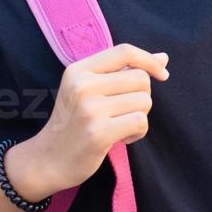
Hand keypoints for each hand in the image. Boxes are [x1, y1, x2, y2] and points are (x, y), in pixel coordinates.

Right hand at [11, 44, 170, 197]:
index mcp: (78, 70)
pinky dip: (138, 132)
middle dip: (142, 96)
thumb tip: (163, 57)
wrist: (47, 160)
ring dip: (139, 116)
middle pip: (141, 79)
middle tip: (123, 112)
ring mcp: (90, 109)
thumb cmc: (74, 123)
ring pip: (144, 101)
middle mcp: (82, 85)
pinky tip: (122, 138)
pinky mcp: (98, 132)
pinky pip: (140, 122)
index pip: (125, 52)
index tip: (162, 74)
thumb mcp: (90, 90)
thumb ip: (124, 72)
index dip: (149, 60)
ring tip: (119, 126)